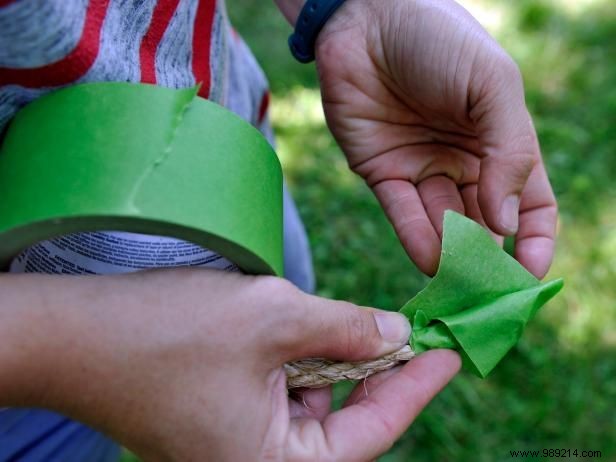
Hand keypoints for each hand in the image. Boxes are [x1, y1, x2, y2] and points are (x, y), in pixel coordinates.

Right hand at [3, 269, 459, 460]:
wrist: (75, 336)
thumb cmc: (168, 333)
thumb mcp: (274, 319)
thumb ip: (346, 330)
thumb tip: (397, 336)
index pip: (373, 432)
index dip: (418, 386)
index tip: (451, 350)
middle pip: (345, 422)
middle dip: (378, 372)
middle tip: (414, 330)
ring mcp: (237, 444)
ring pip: (314, 404)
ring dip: (338, 363)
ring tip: (362, 325)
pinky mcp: (222, 418)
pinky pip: (282, 394)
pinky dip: (304, 362)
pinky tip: (311, 331)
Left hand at [315, 0, 556, 277]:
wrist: (365, 18)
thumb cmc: (437, 40)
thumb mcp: (492, 85)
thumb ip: (509, 152)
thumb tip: (507, 223)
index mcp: (501, 140)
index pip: (530, 202)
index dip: (535, 239)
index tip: (530, 274)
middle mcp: (464, 160)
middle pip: (485, 223)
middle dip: (488, 260)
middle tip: (486, 293)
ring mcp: (422, 168)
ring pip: (443, 224)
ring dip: (452, 257)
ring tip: (457, 284)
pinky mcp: (381, 172)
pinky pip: (402, 213)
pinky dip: (417, 239)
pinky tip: (429, 262)